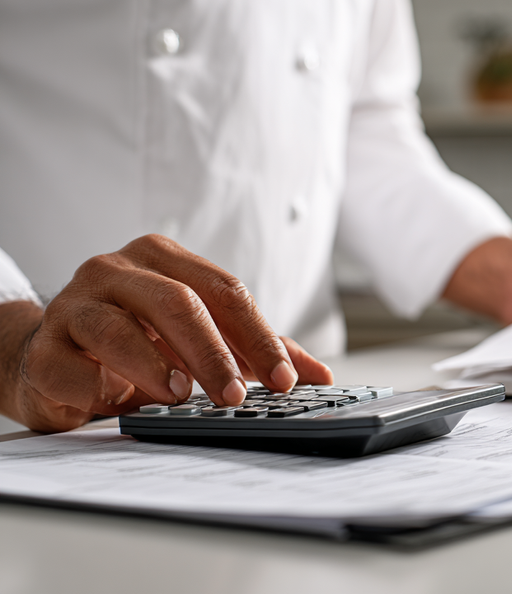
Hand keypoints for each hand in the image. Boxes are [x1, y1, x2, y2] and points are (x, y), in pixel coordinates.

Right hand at [0, 234, 333, 432]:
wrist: (55, 357)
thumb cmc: (138, 341)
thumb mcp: (201, 338)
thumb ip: (255, 351)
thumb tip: (318, 374)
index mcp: (163, 259)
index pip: (225, 291)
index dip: (258, 337)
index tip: (284, 379)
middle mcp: (116, 271)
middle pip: (178, 302)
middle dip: (214, 353)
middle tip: (236, 395)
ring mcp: (74, 305)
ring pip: (118, 328)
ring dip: (156, 368)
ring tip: (180, 396)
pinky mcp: (43, 347)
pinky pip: (69, 367)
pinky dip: (97, 389)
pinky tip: (115, 402)